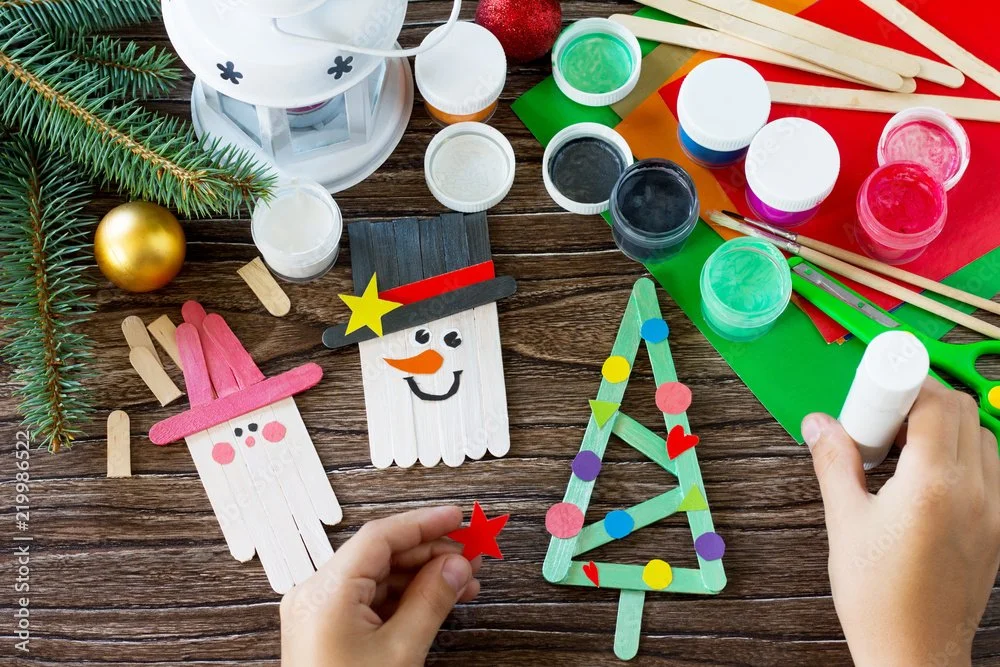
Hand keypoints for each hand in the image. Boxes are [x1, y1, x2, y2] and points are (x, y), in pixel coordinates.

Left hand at [279, 506, 481, 666]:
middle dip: (430, 551)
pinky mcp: (326, 628)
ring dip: (422, 574)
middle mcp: (315, 593)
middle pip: (380, 554)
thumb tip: (456, 565)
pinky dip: (404, 595)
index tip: (458, 518)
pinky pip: (369, 597)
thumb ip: (432, 600)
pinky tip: (437, 598)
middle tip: (472, 552)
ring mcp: (318, 611)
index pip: (380, 537)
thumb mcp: (401, 651)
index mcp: (325, 591)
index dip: (424, 522)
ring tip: (464, 581)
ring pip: (378, 575)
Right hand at [803, 381, 999, 666]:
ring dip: (945, 426)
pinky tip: (925, 477)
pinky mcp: (999, 528)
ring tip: (901, 449)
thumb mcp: (845, 521)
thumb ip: (835, 462)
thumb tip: (819, 423)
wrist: (914, 653)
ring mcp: (995, 510)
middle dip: (921, 400)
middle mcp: (976, 492)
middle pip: (963, 412)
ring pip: (983, 437)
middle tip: (881, 417)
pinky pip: (991, 469)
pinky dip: (962, 454)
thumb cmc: (878, 596)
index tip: (877, 388)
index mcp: (934, 486)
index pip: (936, 404)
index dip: (907, 384)